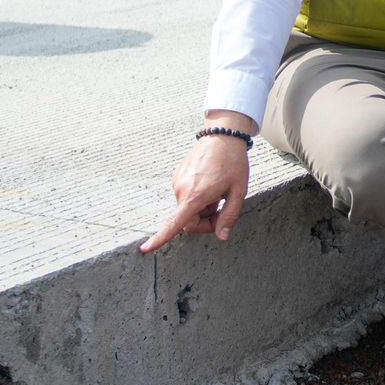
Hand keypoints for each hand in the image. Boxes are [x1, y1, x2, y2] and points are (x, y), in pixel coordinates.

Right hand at [139, 111, 253, 252]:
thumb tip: (222, 236)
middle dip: (204, 221)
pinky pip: (185, 197)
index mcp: (195, 195)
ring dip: (202, 208)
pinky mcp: (177, 176)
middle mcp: (181, 190)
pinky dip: (197, 197)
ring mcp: (177, 181)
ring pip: (187, 209)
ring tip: (217, 191)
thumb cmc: (233, 162)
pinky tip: (210, 183)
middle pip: (188, 221)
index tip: (146, 248)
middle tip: (222, 207)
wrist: (223, 135)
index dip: (160, 238)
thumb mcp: (238, 191)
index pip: (175, 223)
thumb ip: (229, 216)